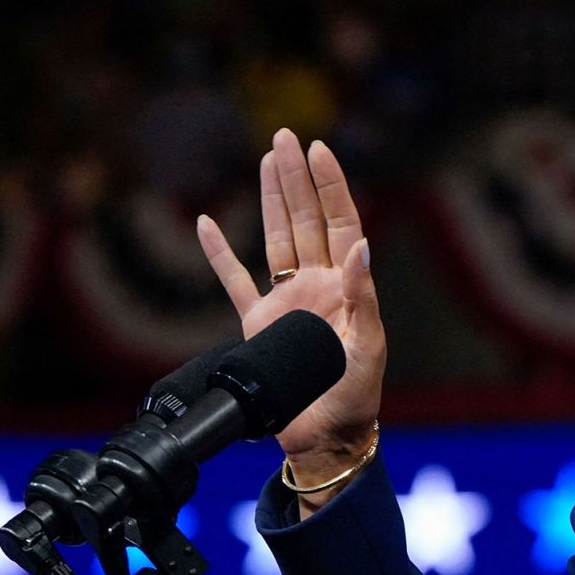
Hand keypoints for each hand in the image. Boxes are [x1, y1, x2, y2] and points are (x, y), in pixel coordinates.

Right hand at [196, 129, 383, 476]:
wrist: (324, 437)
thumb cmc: (356, 396)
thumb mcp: (368, 345)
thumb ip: (363, 296)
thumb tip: (362, 247)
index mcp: (347, 284)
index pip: (340, 221)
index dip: (330, 185)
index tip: (318, 149)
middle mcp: (316, 284)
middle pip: (304, 218)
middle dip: (295, 177)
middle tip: (286, 136)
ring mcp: (285, 300)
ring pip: (274, 237)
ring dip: (269, 199)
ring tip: (266, 159)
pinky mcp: (257, 323)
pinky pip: (233, 280)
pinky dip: (218, 253)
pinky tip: (206, 224)